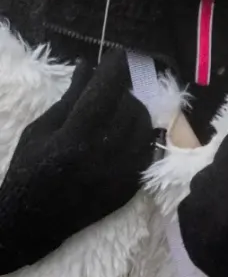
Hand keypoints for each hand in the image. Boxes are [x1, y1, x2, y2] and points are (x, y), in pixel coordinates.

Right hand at [0, 48, 157, 262]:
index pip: (105, 92)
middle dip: (122, 92)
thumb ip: (70, 98)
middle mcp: (103, 154)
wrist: (34, 221)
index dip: (114, 69)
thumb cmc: (29, 170)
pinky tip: (124, 133)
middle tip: (110, 89)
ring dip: (134, 111)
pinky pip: (148, 148)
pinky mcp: (132, 185)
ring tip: (116, 110)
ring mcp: (122, 172)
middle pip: (129, 107)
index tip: (117, 54)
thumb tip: (89, 65)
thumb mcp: (41, 130)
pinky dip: (140, 135)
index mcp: (74, 138)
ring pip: (144, 126)